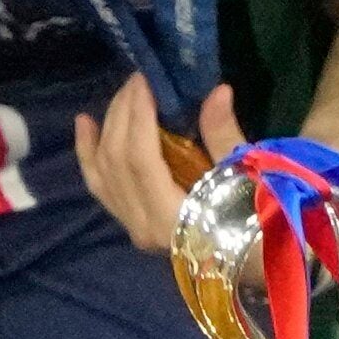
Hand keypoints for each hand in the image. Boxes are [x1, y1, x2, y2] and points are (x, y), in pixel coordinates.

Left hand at [75, 75, 244, 256]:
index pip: (140, 158)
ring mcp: (132, 226)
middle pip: (116, 160)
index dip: (138, 115)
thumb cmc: (254, 220)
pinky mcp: (130, 223)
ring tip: (118, 94)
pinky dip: (89, 153)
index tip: (146, 80)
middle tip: (137, 79)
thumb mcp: (244, 177)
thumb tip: (218, 90)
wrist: (252, 259)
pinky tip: (84, 124)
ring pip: (102, 171)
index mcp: (170, 218)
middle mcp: (142, 225)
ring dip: (105, 127)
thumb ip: (224, 136)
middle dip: (122, 113)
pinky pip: (99, 185)